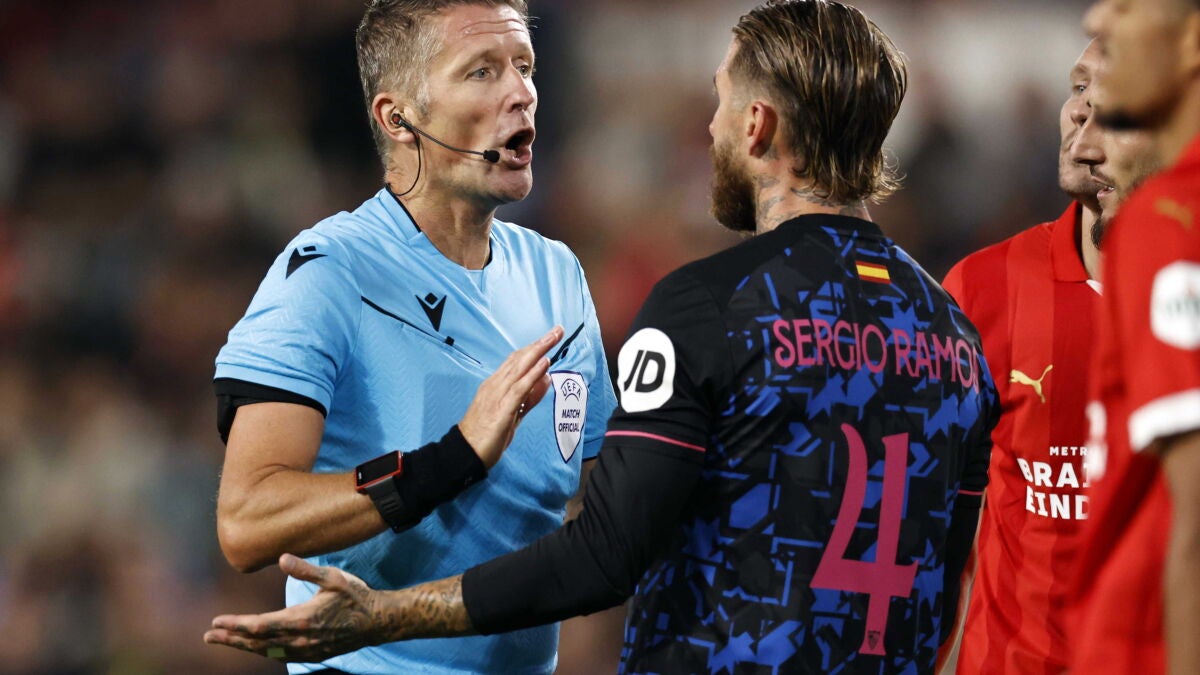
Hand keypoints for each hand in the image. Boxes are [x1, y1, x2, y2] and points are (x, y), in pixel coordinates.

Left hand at [204, 554, 382, 661]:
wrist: (377, 622)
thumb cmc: (355, 596)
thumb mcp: (333, 578)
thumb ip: (306, 570)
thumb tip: (283, 558)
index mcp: (302, 619)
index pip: (260, 625)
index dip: (236, 624)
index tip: (217, 620)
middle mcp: (300, 639)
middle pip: (258, 642)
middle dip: (231, 638)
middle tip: (208, 635)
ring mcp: (306, 650)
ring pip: (267, 651)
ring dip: (243, 646)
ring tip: (224, 640)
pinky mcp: (312, 655)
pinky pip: (281, 656)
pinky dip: (263, 652)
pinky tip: (255, 648)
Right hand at [459, 326, 560, 466]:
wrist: (464, 452)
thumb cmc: (485, 435)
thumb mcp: (513, 414)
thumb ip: (530, 397)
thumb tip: (546, 379)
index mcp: (495, 385)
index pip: (516, 361)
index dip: (533, 348)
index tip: (549, 337)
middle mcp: (495, 386)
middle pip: (519, 359)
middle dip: (540, 344)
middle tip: (557, 330)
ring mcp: (497, 396)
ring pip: (519, 368)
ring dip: (538, 352)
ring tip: (553, 338)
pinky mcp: (501, 410)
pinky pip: (519, 389)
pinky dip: (531, 375)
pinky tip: (543, 364)